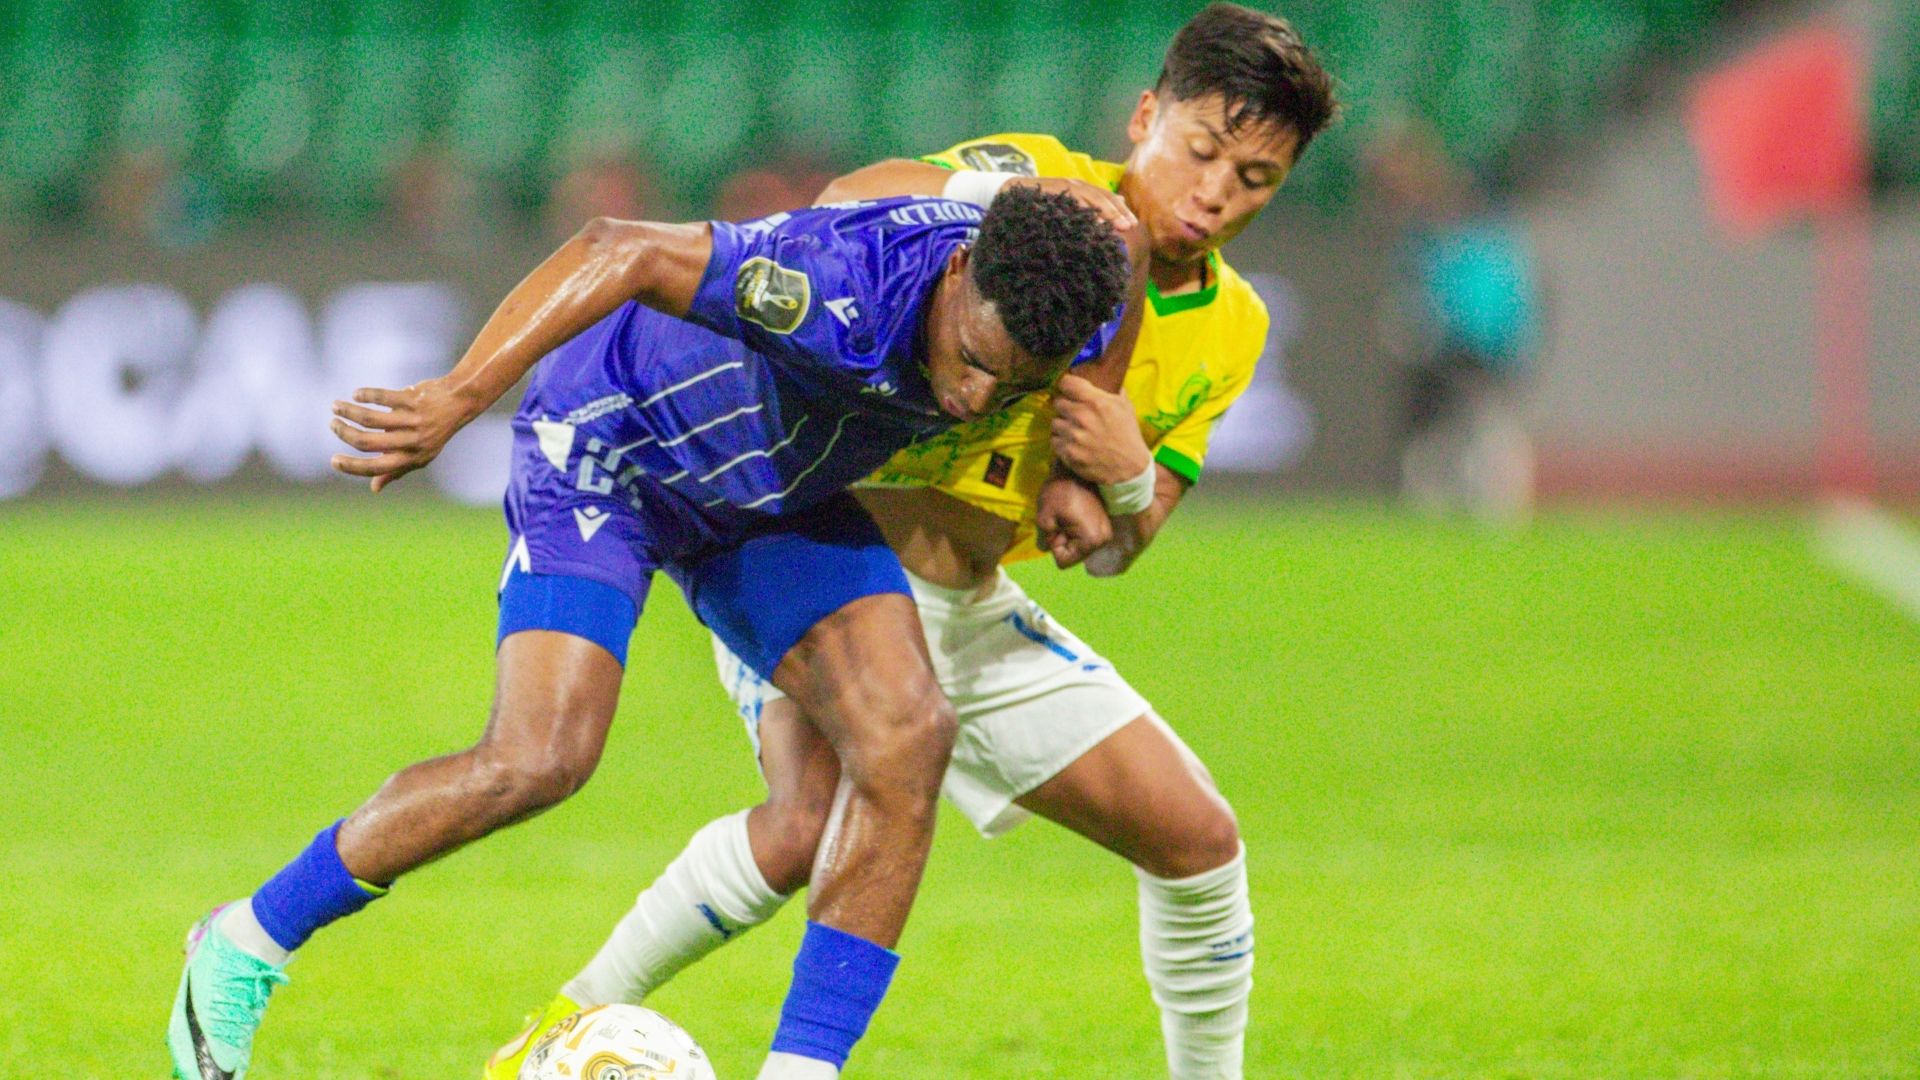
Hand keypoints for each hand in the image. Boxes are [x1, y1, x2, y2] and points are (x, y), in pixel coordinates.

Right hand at [329, 376, 482, 492]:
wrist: (459, 402)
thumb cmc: (435, 432)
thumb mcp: (420, 455)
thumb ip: (396, 470)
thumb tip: (374, 488)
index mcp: (412, 458)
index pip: (376, 468)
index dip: (352, 467)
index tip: (334, 461)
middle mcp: (413, 441)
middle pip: (368, 442)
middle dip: (344, 433)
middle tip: (332, 424)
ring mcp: (413, 420)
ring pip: (371, 418)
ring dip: (348, 411)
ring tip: (336, 406)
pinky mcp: (413, 399)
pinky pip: (383, 397)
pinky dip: (365, 395)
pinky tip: (356, 394)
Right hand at [1010, 177, 1137, 236]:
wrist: (1010, 191)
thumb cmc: (1040, 202)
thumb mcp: (1066, 204)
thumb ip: (1088, 205)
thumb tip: (1119, 203)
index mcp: (1081, 188)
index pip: (1106, 196)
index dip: (1120, 209)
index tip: (1133, 225)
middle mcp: (1075, 184)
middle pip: (1102, 196)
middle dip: (1117, 212)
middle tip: (1129, 227)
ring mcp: (1063, 185)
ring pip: (1090, 197)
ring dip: (1106, 211)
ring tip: (1117, 226)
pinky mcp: (1051, 189)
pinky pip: (1071, 199)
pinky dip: (1084, 209)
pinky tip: (1094, 221)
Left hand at [1035, 474, 1112, 568]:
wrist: (1075, 468)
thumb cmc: (1059, 490)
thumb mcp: (1044, 517)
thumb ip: (1043, 540)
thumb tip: (1046, 549)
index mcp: (1092, 541)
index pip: (1063, 562)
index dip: (1053, 544)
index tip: (1056, 524)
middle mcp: (1104, 540)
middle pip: (1073, 555)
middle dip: (1062, 540)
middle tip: (1061, 517)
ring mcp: (1106, 532)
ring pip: (1078, 546)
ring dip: (1068, 533)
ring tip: (1067, 513)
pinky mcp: (1105, 524)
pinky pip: (1084, 536)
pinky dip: (1075, 528)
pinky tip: (1073, 512)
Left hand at [1050, 374, 1150, 485]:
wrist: (1130, 468)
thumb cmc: (1128, 435)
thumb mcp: (1125, 407)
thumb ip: (1112, 391)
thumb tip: (1106, 378)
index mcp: (1096, 401)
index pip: (1066, 383)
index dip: (1067, 386)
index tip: (1069, 391)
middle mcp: (1082, 416)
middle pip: (1057, 403)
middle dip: (1066, 408)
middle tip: (1073, 414)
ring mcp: (1073, 435)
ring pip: (1054, 423)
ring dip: (1062, 426)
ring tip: (1073, 431)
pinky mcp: (1068, 453)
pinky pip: (1054, 441)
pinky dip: (1061, 443)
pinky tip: (1072, 444)